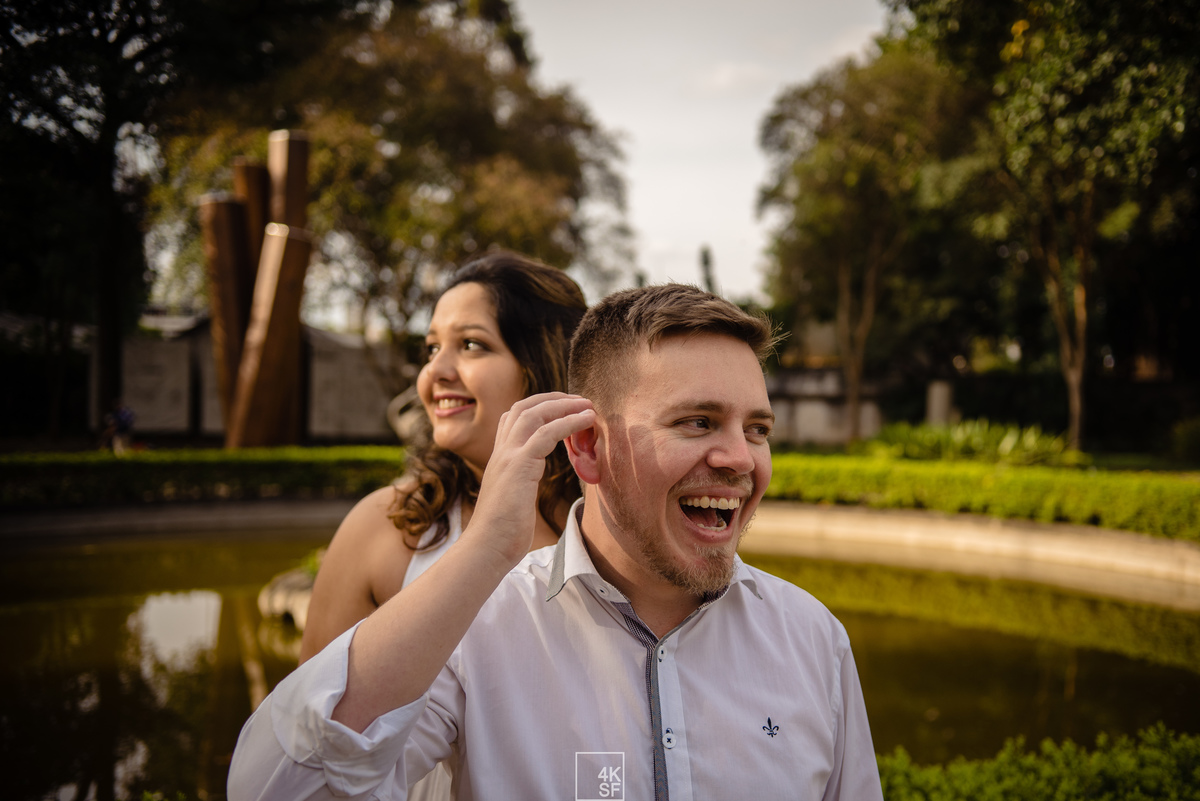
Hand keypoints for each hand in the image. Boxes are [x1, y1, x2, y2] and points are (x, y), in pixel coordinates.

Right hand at [468, 392, 594, 565]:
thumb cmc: (502, 532)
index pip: (514, 417)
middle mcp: (501, 450)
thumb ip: (520, 484)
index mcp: (500, 457)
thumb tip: (528, 489)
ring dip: (564, 405)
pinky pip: (546, 433)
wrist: (486, 547)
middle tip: (581, 400)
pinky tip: (586, 420)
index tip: (565, 408)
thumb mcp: (513, 498)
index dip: (540, 407)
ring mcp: (508, 456)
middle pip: (525, 407)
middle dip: (554, 399)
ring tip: (588, 406)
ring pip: (535, 414)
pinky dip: (569, 422)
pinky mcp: (519, 466)